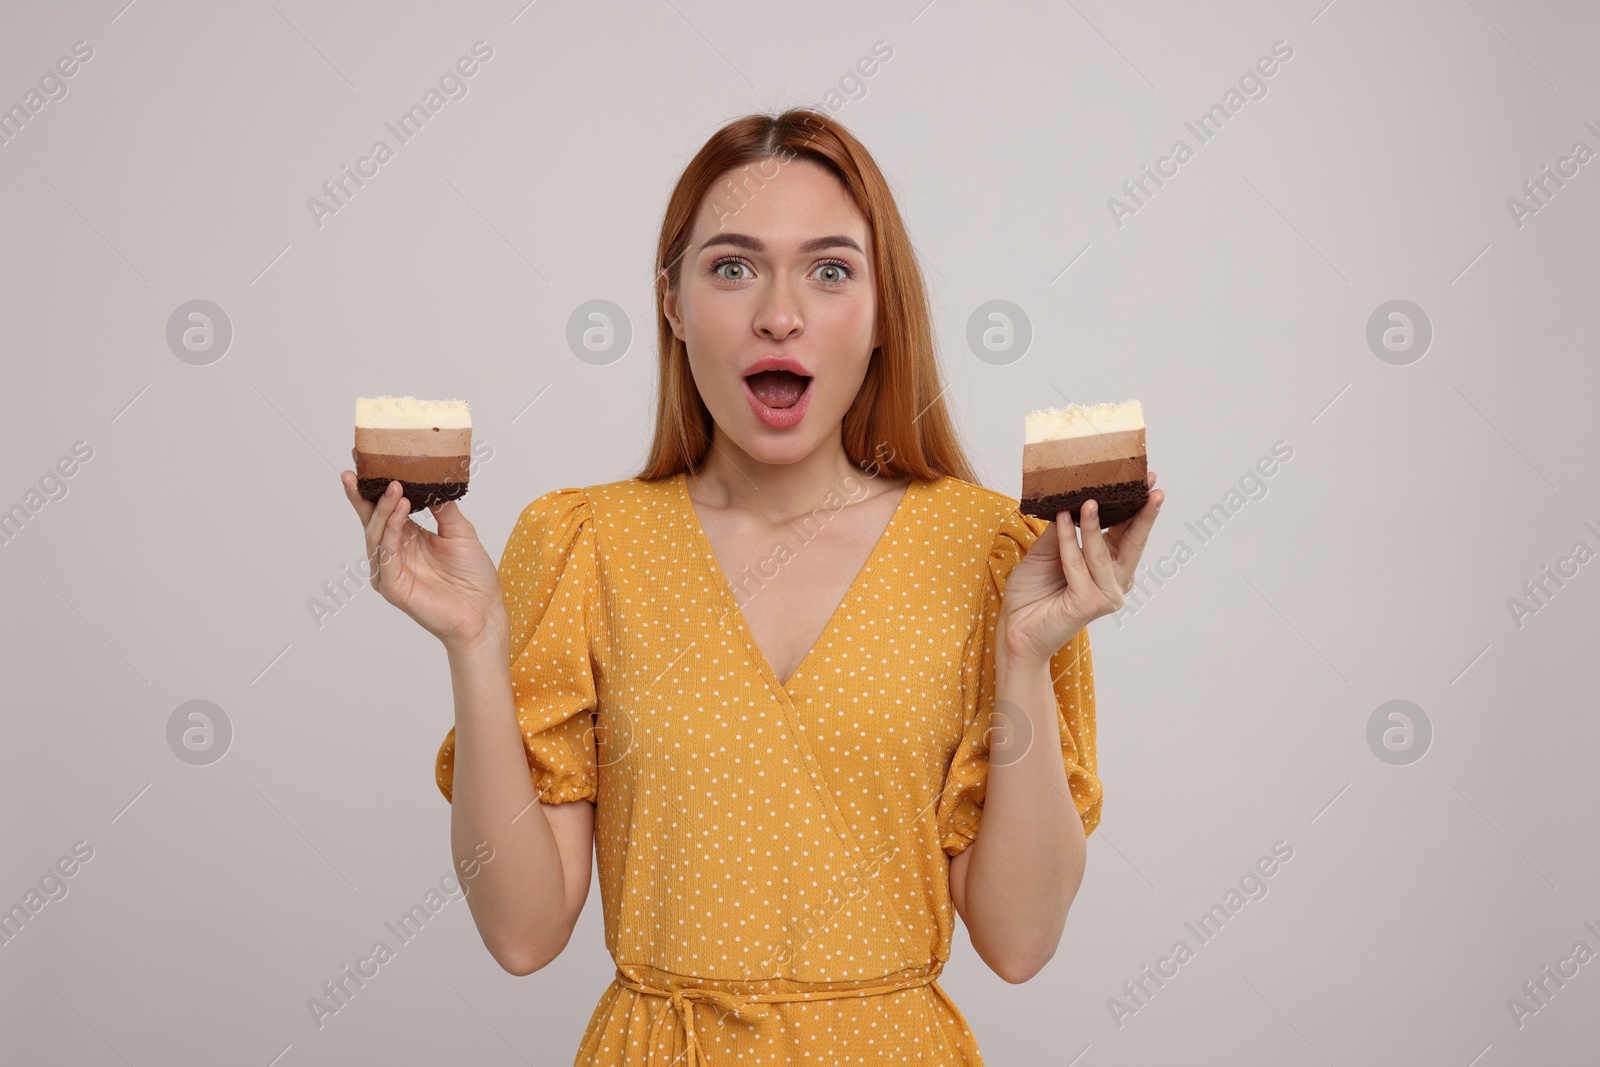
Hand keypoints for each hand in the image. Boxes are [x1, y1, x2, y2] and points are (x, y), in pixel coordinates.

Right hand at [340, 458, 508, 651]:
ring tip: (395, 487)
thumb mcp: (460, 531)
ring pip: (376, 534)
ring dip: (384, 509)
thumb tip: (430, 480)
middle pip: (371, 519)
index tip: (363, 460)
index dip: (372, 487)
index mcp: (407, 539)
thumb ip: (443, 508)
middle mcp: (393, 553)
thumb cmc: (474, 577)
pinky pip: (386, 554)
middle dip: (362, 494)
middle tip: (356, 468)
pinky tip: (399, 511)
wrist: (484, 612)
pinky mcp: (393, 587)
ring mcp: (390, 571)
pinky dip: (390, 530)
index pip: (384, 509)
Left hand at [998, 471, 1163, 666]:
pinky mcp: (1088, 603)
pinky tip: (1063, 519)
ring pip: (1101, 552)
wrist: (1014, 628)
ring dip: (1095, 524)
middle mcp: (1114, 582)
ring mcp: (1104, 595)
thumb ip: (1063, 530)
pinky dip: (1069, 541)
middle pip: (1133, 543)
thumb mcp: (1047, 551)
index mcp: (1109, 568)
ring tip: (1089, 499)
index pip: (1128, 533)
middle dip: (1142, 513)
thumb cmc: (1032, 593)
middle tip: (1151, 487)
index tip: (1147, 480)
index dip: (1138, 508)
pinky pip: (1078, 563)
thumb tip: (1072, 497)